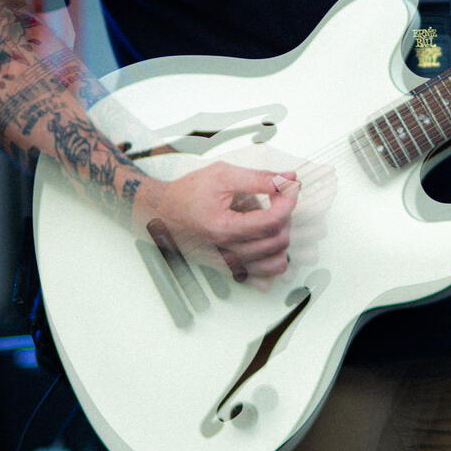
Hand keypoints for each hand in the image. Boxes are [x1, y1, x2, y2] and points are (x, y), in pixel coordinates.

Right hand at [134, 161, 298, 286]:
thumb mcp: (222, 175)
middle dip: (285, 215)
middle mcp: (227, 252)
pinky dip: (271, 258)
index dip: (288, 200)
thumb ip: (258, 178)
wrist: (161, 212)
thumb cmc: (186, 194)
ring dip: (281, 237)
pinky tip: (264, 238)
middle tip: (276, 197)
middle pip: (278, 241)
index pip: (273, 221)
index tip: (287, 186)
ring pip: (276, 262)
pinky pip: (264, 276)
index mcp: (224, 228)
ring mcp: (229, 265)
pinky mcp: (230, 270)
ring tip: (269, 218)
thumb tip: (288, 178)